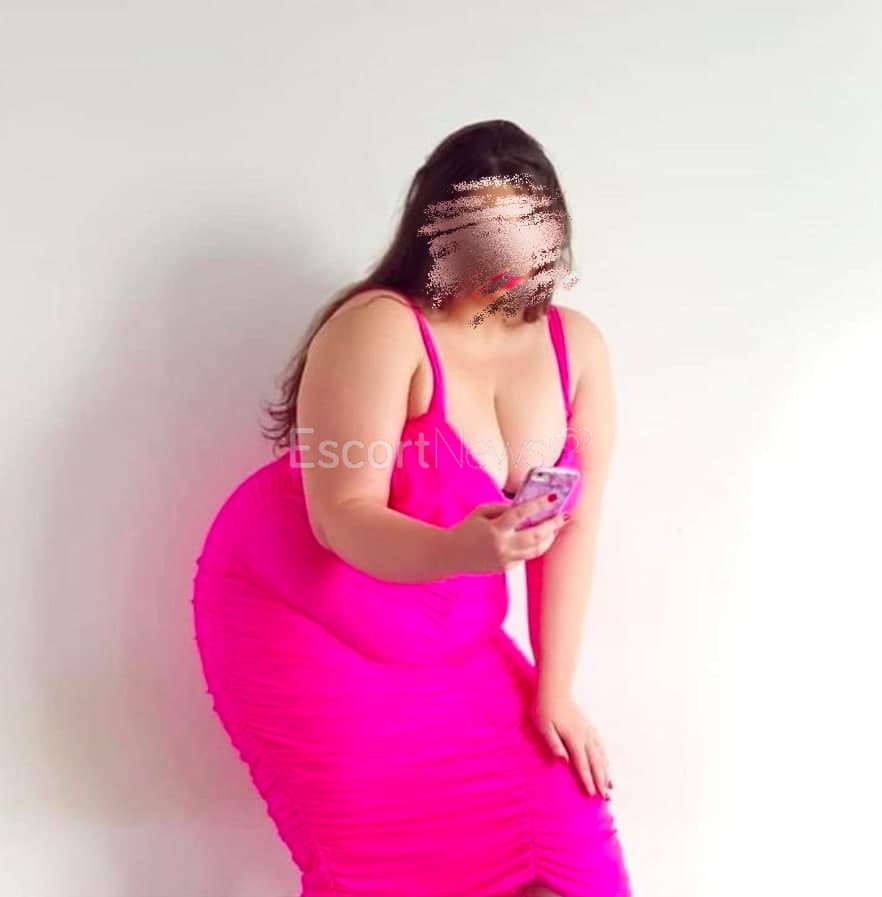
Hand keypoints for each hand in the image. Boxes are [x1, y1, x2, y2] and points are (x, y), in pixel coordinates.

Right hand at [447, 497, 569, 574]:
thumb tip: (524, 506)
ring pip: (536, 550)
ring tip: (555, 528)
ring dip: (548, 538)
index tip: (554, 497)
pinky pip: (525, 556)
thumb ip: (502, 508)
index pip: (522, 514)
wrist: (451, 555)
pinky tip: (536, 538)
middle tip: (562, 516)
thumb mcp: (481, 512)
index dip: (540, 504)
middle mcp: (503, 546)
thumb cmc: (466, 530)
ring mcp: (505, 560)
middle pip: (536, 536)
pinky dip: (533, 546)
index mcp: (495, 529)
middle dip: (552, 525)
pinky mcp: (506, 568)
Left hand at [529, 691, 612, 798]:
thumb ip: (554, 744)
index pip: (583, 764)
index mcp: (574, 738)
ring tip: (611, 786)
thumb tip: (563, 761)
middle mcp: (585, 736)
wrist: (554, 689)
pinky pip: (600, 745)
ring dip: (606, 772)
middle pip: (596, 763)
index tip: (593, 796)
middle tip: (606, 798)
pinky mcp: (588, 726)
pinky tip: (606, 763)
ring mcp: (588, 731)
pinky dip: (605, 757)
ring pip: (601, 755)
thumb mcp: (543, 727)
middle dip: (601, 781)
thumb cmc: (545, 709)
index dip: (588, 781)